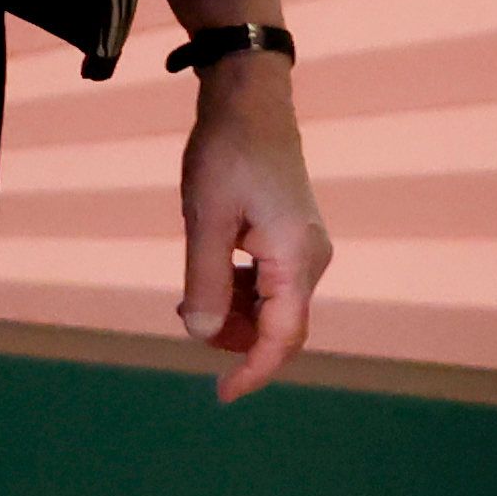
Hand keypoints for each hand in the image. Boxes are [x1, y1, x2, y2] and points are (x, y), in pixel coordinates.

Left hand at [179, 38, 326, 400]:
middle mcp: (310, 260)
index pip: (281, 337)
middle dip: (234, 338)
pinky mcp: (293, 240)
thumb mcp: (204, 217)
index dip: (253, 370)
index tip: (222, 395)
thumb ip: (205, 280)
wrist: (250, 100)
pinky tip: (208, 277)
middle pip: (279, 328)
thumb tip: (201, 336)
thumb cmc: (226, 152)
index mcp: (296, 258)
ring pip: (272, 309)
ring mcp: (305, 250)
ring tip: (190, 296)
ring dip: (232, 314)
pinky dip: (239, 293)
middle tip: (186, 316)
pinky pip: (270, 287)